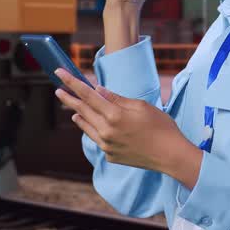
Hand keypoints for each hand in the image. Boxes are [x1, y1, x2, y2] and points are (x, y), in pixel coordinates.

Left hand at [54, 68, 187, 173]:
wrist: (170, 156)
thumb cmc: (161, 126)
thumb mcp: (141, 106)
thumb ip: (116, 99)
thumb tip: (98, 90)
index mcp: (114, 115)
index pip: (87, 94)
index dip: (72, 82)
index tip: (60, 73)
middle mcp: (106, 131)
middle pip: (82, 110)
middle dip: (69, 98)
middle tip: (58, 89)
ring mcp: (107, 146)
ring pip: (86, 126)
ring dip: (78, 115)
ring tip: (72, 108)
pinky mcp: (110, 156)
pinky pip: (96, 139)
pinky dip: (91, 129)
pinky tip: (90, 124)